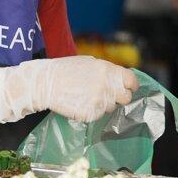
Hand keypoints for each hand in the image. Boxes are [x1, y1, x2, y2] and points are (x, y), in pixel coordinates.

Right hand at [0, 57, 136, 124]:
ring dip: (103, 104)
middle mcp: (106, 86)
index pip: (132, 82)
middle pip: (125, 98)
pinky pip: (98, 115)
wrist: (45, 84)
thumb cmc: (65, 70)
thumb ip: (107, 71)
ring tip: (86, 96)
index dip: (130, 86)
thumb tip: (120, 79)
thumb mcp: (89, 62)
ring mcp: (99, 102)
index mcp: (108, 70)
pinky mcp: (91, 114)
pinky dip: (91, 111)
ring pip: (111, 108)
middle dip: (118, 98)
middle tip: (106, 95)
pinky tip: (80, 103)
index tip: (127, 88)